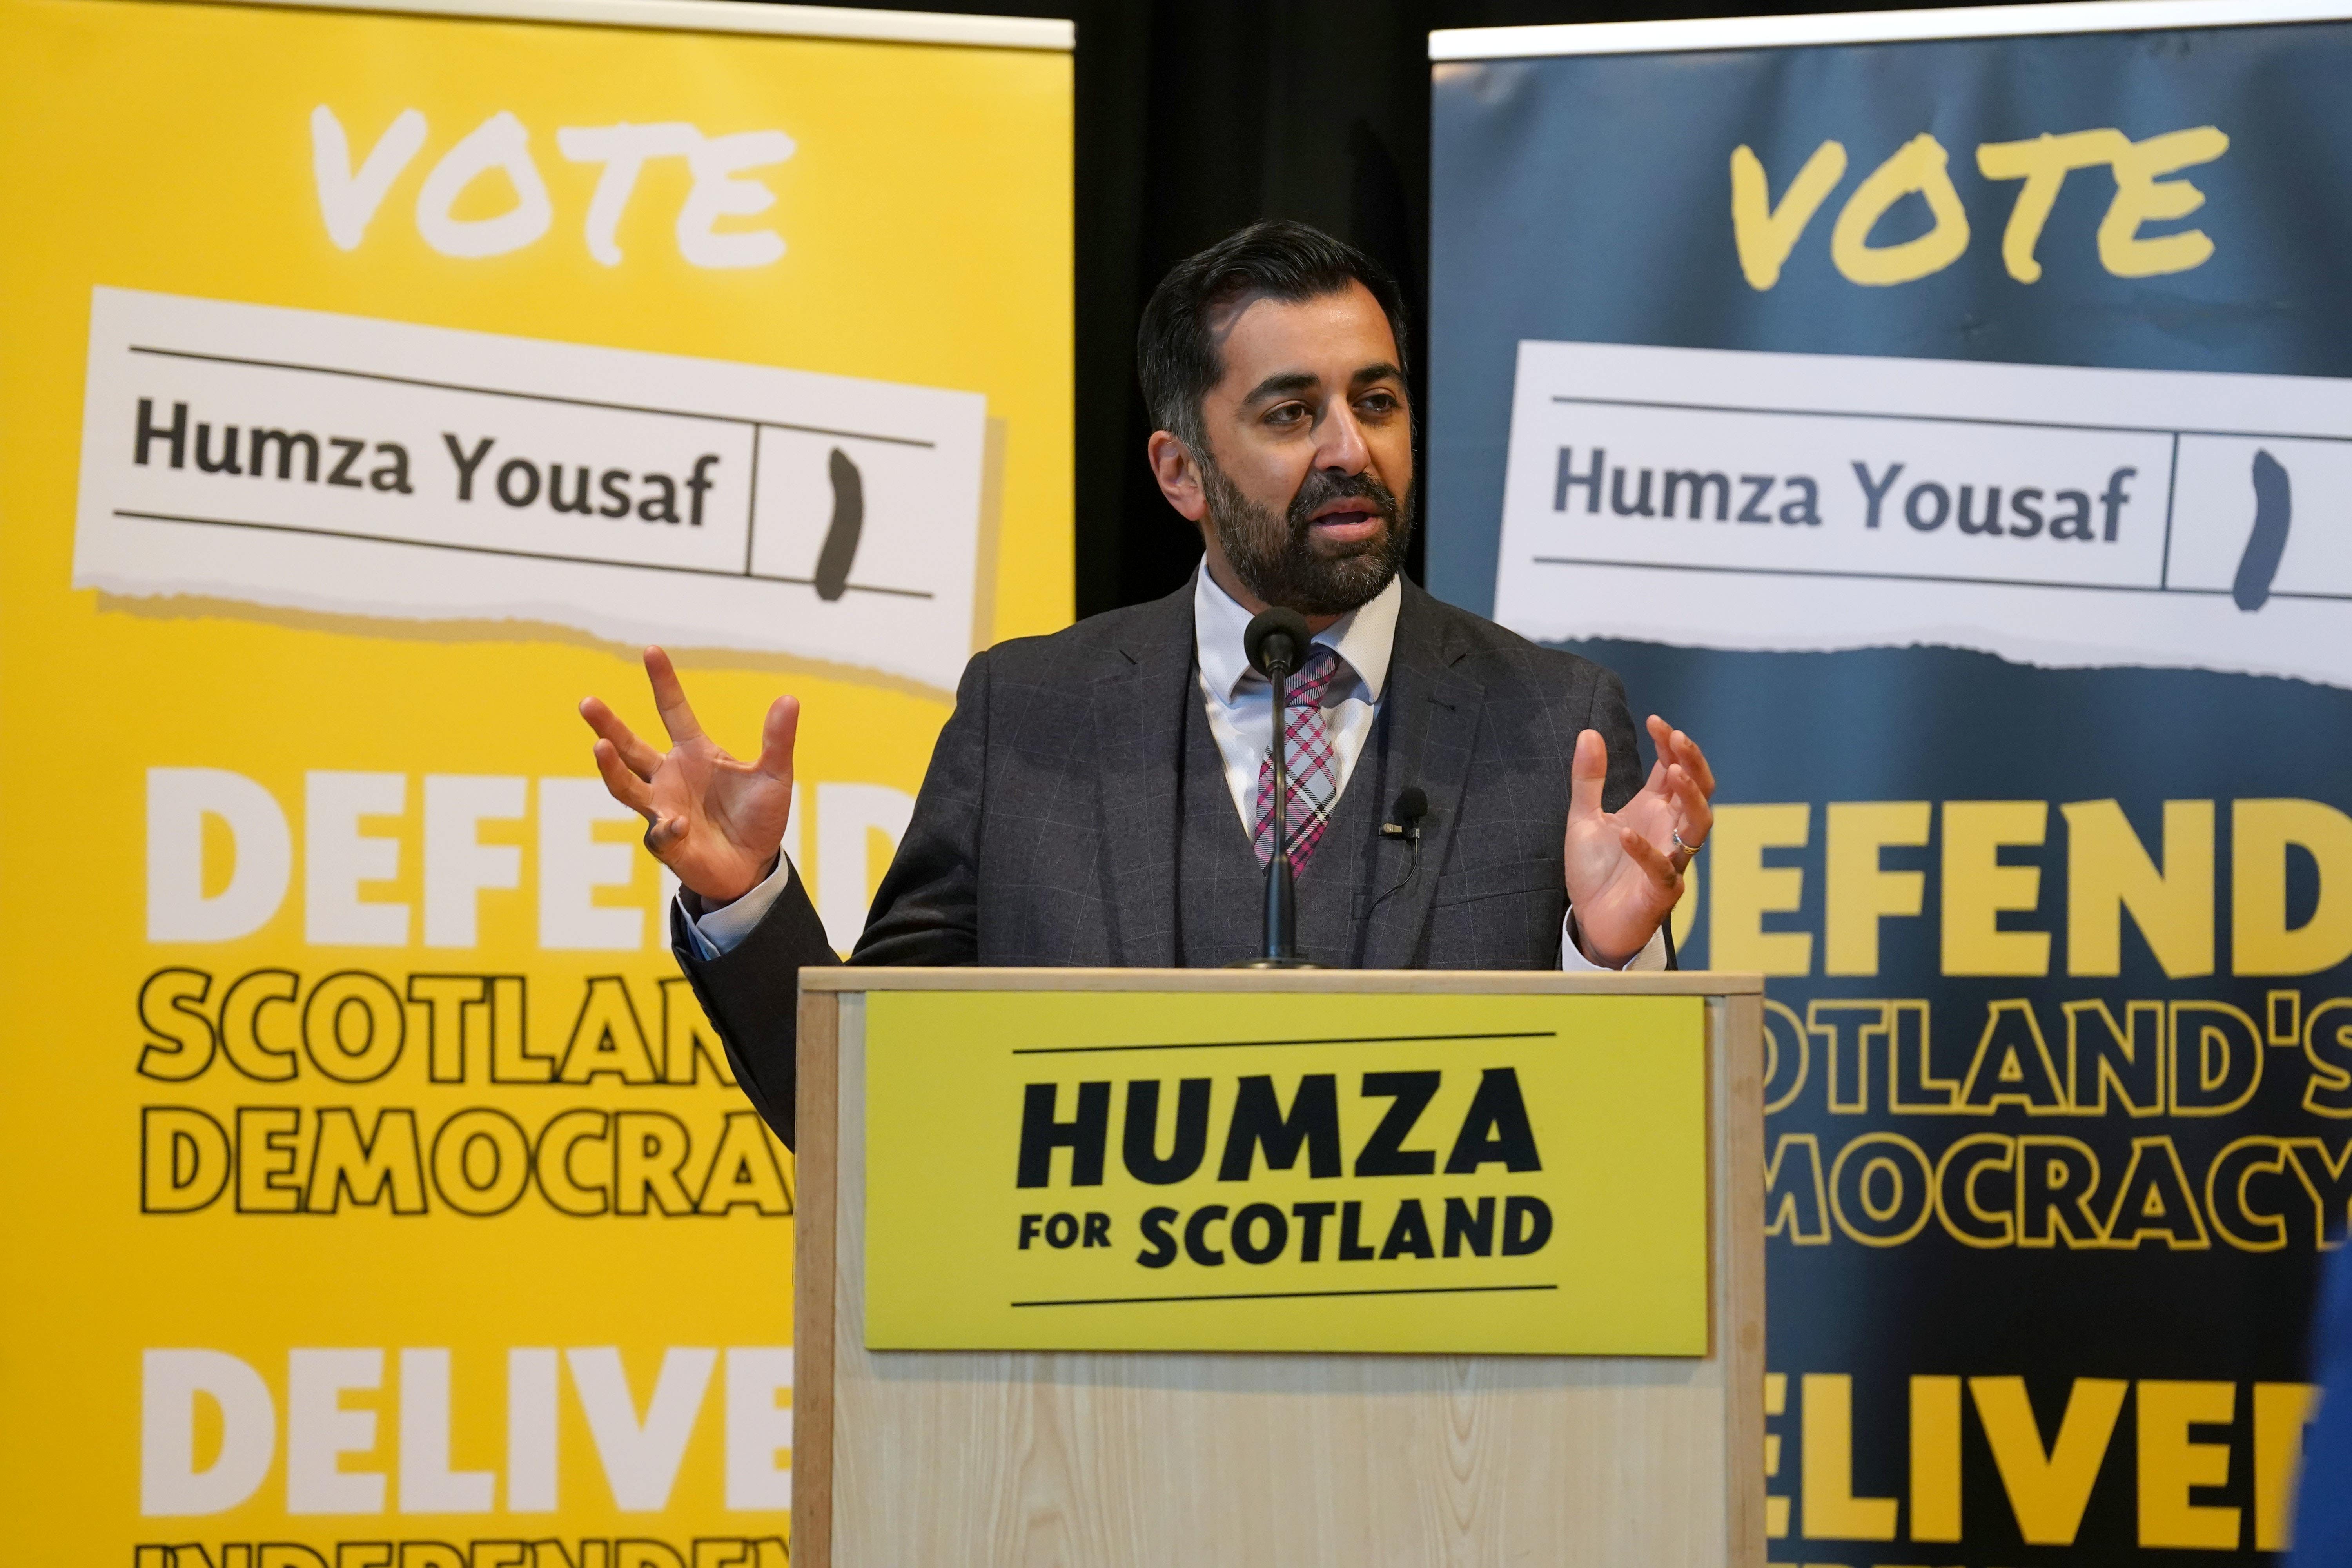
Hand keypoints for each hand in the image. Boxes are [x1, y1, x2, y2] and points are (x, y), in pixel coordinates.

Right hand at [579, 647, 799, 904]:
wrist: (755, 866)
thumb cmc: (758, 817)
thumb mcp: (775, 775)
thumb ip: (778, 740)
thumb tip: (789, 698)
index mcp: (694, 754)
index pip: (673, 711)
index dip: (663, 682)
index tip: (651, 650)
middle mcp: (669, 778)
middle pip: (630, 747)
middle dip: (608, 726)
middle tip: (587, 702)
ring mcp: (663, 810)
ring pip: (626, 787)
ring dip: (612, 769)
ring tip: (600, 747)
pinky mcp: (668, 843)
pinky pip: (660, 833)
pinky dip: (668, 828)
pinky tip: (678, 823)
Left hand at [1563, 714, 1716, 966]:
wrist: (1590, 921)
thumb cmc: (1596, 871)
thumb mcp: (1583, 818)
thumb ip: (1588, 779)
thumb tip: (1589, 732)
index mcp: (1655, 810)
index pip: (1674, 769)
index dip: (1671, 744)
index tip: (1656, 721)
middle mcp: (1669, 831)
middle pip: (1699, 791)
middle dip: (1693, 762)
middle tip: (1677, 738)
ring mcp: (1671, 860)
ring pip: (1698, 825)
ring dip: (1690, 797)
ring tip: (1673, 772)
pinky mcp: (1662, 890)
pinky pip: (1662, 868)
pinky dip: (1645, 851)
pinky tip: (1626, 833)